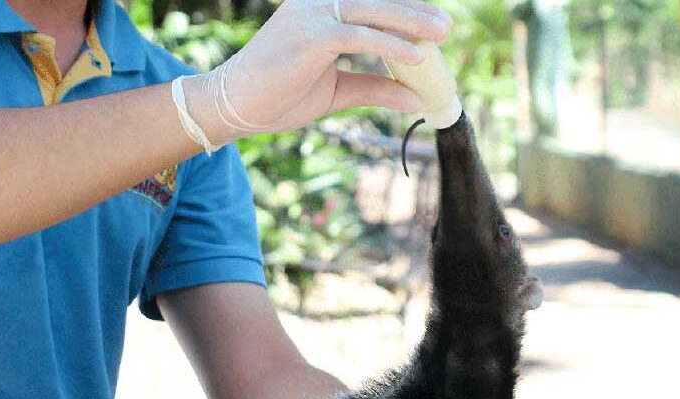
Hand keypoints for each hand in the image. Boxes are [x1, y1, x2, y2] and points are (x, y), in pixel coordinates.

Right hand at [182, 0, 451, 144]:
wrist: (232, 107)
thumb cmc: (277, 96)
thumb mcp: (336, 91)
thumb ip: (373, 87)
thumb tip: (414, 98)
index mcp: (321, 11)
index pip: (371, 3)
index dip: (405, 9)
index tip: (433, 24)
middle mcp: (317, 4)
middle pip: (377, 1)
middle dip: (415, 12)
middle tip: (447, 27)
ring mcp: (312, 16)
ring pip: (373, 11)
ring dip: (411, 22)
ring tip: (441, 35)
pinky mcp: (310, 36)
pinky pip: (359, 36)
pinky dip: (390, 45)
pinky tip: (415, 57)